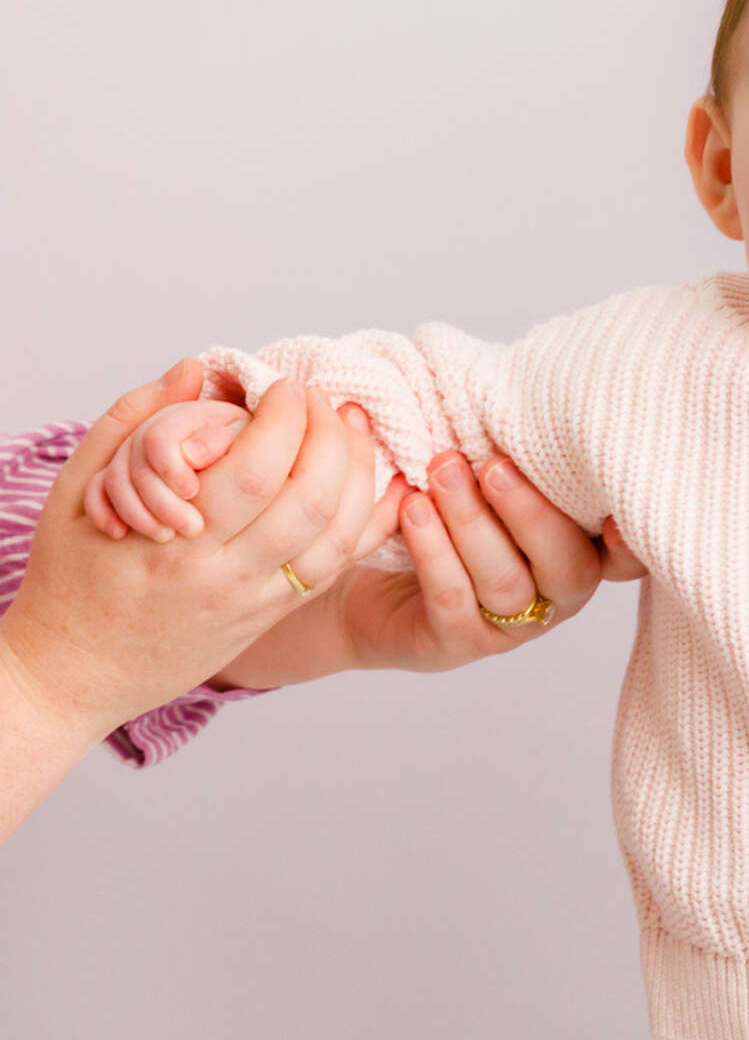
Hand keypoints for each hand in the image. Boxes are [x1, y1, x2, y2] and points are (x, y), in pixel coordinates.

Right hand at [0, 361, 399, 738]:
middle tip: (324, 399)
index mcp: (173, 542)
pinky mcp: (273, 614)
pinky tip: (387, 483)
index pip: (253, 469)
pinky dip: (371, 522)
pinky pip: (339, 567)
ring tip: (351, 426)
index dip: (285, 418)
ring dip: (358, 472)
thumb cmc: (71, 575)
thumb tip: (193, 368)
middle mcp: (224, 576)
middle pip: (309, 499)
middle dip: (330, 435)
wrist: (76, 671)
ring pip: (337, 534)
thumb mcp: (74, 490)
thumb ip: (130, 421)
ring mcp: (255, 600)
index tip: (288, 386)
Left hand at [208, 449, 646, 688]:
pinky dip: (433, 552)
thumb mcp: (489, 472)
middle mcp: (558, 592)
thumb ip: (518, 448)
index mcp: (582, 548)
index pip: (626, 554)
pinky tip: (413, 510)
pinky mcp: (459, 643)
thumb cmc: (446, 504)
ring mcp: (513, 625)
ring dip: (473, 524)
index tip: (617, 516)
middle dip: (529, 512)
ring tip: (441, 474)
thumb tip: (530, 386)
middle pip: (566, 564)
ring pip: (506, 582)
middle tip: (493, 464)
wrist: (369, 570)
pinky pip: (452, 599)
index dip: (630, 541)